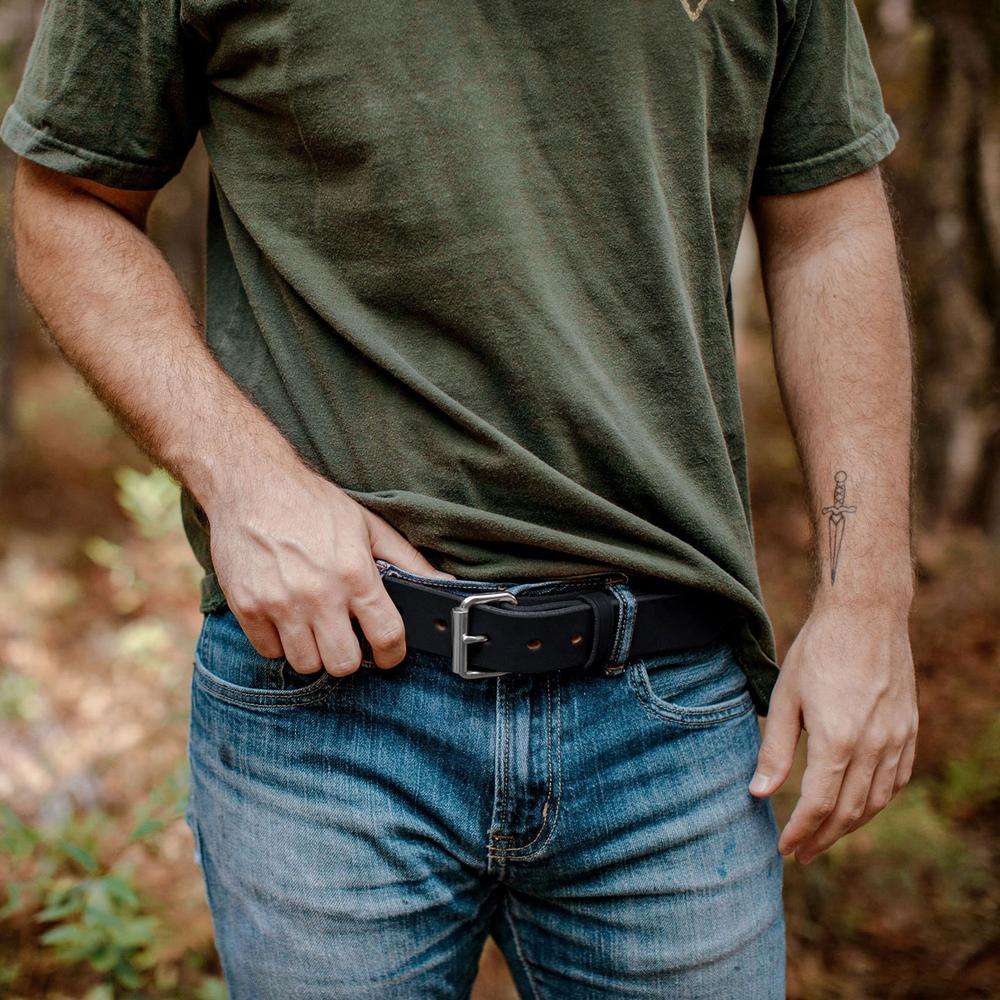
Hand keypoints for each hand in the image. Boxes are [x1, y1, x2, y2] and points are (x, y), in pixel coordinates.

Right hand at [204, 457, 452, 676]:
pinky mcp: (247, 607)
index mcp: (355, 573)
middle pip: (344, 664)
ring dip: (314, 651)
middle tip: (346, 638)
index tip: (388, 654)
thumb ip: (407, 560)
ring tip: (314, 626)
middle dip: (350, 656)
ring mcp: (280, 604)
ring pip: (306, 664)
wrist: (251, 483)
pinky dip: (279, 642)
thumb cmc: (312, 503)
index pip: (387, 636)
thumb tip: (443, 583)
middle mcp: (319, 594)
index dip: (393, 654)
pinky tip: (285, 618)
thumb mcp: (368, 525)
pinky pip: (269, 651)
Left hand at [748, 603, 917, 863]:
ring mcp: (897, 739)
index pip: (818, 806)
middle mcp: (873, 747)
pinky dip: (877, 801)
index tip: (784, 849)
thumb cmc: (817, 651)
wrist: (866, 615)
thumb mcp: (785, 697)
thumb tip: (758, 793)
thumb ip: (774, 750)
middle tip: (801, 854)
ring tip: (825, 835)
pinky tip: (860, 805)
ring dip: (850, 826)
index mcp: (837, 741)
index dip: (800, 832)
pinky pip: (897, 780)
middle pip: (849, 812)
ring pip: (877, 802)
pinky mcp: (909, 729)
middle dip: (822, 838)